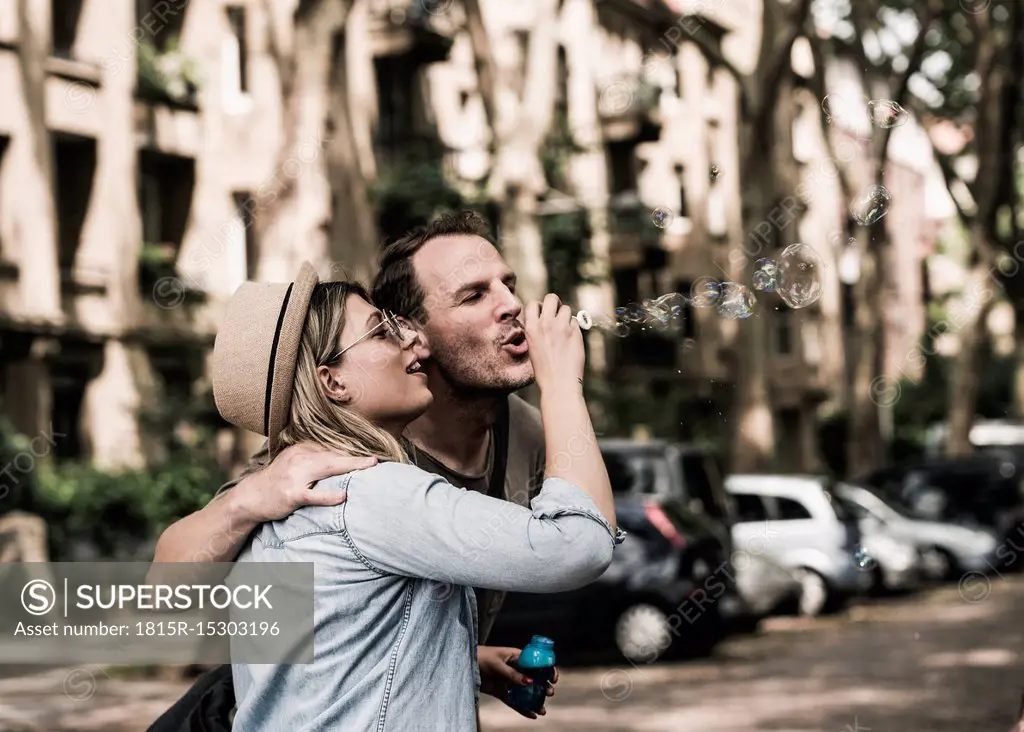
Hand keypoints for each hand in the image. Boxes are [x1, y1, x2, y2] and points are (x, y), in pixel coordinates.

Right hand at [235, 443, 376, 522]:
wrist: (252, 496)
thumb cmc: (279, 480)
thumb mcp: (295, 463)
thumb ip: (315, 458)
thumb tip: (341, 458)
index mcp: (301, 449)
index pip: (331, 448)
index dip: (352, 450)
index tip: (371, 452)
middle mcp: (299, 458)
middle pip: (333, 456)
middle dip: (356, 458)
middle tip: (375, 460)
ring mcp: (294, 476)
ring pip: (326, 469)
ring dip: (349, 468)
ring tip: (368, 467)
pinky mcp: (291, 494)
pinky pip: (312, 495)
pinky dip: (328, 495)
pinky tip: (342, 496)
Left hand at [478, 645, 557, 719]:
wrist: (464, 665)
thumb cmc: (481, 657)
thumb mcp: (497, 664)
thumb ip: (512, 674)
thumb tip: (529, 682)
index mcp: (517, 657)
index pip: (537, 662)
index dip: (547, 669)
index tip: (553, 677)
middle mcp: (516, 669)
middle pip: (534, 679)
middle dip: (544, 687)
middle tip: (549, 694)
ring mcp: (509, 682)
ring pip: (526, 693)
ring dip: (535, 701)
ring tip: (542, 711)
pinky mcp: (502, 692)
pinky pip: (514, 702)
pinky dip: (523, 709)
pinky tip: (532, 716)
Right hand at [524, 293, 583, 394]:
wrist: (559, 383)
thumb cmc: (545, 370)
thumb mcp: (533, 347)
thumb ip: (537, 330)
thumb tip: (546, 319)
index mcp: (531, 328)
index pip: (534, 303)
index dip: (540, 306)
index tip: (544, 314)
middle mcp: (546, 324)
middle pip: (552, 298)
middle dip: (555, 303)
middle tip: (558, 314)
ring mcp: (562, 327)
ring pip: (566, 308)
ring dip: (566, 316)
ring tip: (565, 330)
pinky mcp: (575, 332)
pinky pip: (576, 321)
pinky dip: (574, 328)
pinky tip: (571, 340)